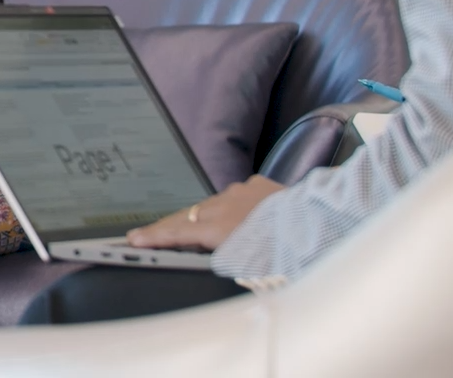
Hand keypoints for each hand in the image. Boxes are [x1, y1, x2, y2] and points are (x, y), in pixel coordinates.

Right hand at [126, 175, 284, 251]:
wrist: (320, 222)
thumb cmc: (287, 250)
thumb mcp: (250, 266)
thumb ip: (222, 261)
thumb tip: (207, 262)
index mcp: (218, 228)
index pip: (176, 234)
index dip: (152, 238)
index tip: (133, 240)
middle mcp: (224, 206)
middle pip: (186, 217)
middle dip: (165, 227)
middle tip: (143, 234)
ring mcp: (240, 192)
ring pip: (210, 205)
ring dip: (198, 217)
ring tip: (186, 228)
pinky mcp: (258, 185)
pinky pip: (236, 195)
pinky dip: (229, 206)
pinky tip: (233, 212)